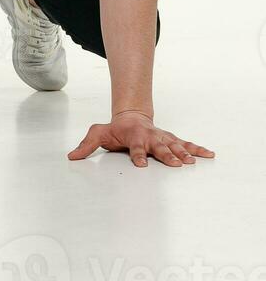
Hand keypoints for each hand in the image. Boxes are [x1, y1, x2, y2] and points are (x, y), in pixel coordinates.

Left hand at [67, 110, 215, 167]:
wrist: (131, 116)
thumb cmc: (115, 129)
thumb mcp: (98, 134)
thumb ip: (86, 146)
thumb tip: (71, 157)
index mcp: (133, 136)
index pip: (135, 147)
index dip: (138, 155)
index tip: (142, 165)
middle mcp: (149, 136)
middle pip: (158, 147)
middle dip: (166, 155)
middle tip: (175, 164)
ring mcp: (161, 138)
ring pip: (174, 145)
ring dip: (184, 153)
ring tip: (192, 162)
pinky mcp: (170, 140)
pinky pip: (185, 144)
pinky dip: (197, 149)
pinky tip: (209, 154)